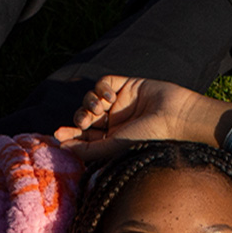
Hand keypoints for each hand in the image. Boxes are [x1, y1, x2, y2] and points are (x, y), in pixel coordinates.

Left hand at [51, 75, 231, 162]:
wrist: (174, 117)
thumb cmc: (148, 139)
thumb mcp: (114, 147)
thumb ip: (88, 150)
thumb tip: (62, 148)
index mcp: (112, 140)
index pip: (84, 137)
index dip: (70, 135)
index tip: (57, 134)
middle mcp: (114, 122)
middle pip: (85, 117)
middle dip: (80, 117)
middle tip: (84, 121)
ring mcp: (120, 103)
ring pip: (91, 98)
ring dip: (90, 102)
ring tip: (101, 108)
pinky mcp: (126, 85)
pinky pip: (104, 82)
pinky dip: (101, 87)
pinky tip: (110, 96)